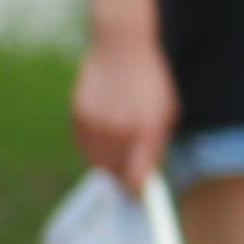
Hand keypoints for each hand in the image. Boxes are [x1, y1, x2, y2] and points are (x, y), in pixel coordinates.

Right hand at [69, 30, 175, 194]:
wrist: (121, 48)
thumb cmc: (151, 83)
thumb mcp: (166, 112)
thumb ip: (156, 145)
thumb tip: (143, 176)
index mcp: (146, 130)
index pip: (136, 178)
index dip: (137, 191)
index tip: (139, 195)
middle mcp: (119, 129)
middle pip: (116, 173)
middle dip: (124, 176)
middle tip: (131, 171)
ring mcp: (95, 123)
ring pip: (99, 162)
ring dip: (109, 162)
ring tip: (121, 144)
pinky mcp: (78, 116)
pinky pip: (85, 146)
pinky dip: (95, 146)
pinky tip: (106, 130)